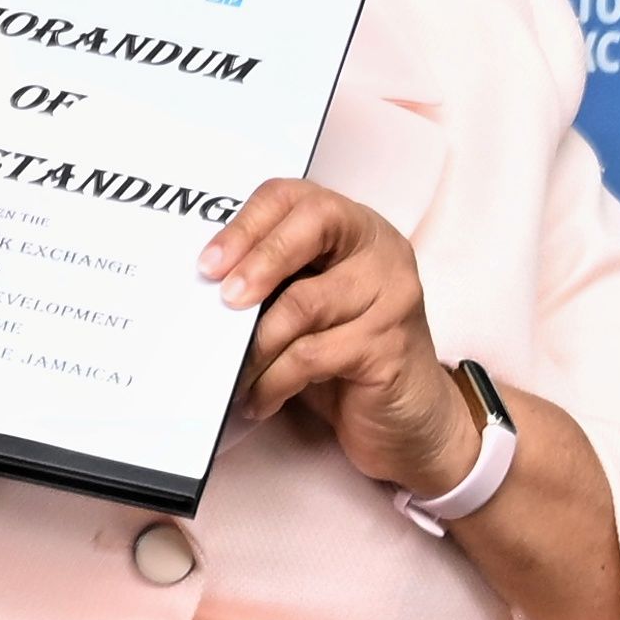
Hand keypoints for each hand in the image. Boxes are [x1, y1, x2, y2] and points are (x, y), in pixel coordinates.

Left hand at [208, 177, 481, 496]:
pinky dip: (273, 380)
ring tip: (232, 373)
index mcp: (356, 227)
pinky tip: (259, 398)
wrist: (411, 423)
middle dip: (257, 262)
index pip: (295, 197)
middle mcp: (381, 251)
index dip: (247, 223)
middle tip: (222, 302)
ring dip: (255, 344)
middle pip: (312, 226)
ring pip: (304, 303)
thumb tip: (208, 283)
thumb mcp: (310, 307)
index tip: (209, 263)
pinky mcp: (391, 347)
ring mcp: (393, 296)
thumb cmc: (349, 357)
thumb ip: (276, 284)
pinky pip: (311, 355)